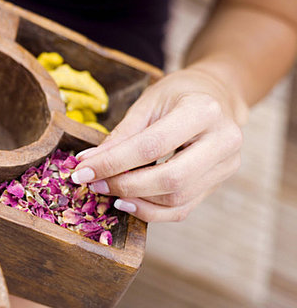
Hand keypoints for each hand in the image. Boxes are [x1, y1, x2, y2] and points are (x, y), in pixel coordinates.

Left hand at [71, 68, 247, 221]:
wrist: (217, 97)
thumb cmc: (177, 96)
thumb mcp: (148, 103)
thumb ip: (121, 135)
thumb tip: (87, 163)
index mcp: (203, 111)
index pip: (151, 146)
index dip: (113, 163)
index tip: (82, 171)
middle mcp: (223, 141)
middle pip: (170, 179)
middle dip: (124, 186)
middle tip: (93, 184)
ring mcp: (226, 166)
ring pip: (176, 199)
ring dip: (135, 200)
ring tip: (107, 190)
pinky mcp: (218, 184)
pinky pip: (182, 210)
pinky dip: (150, 211)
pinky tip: (126, 202)